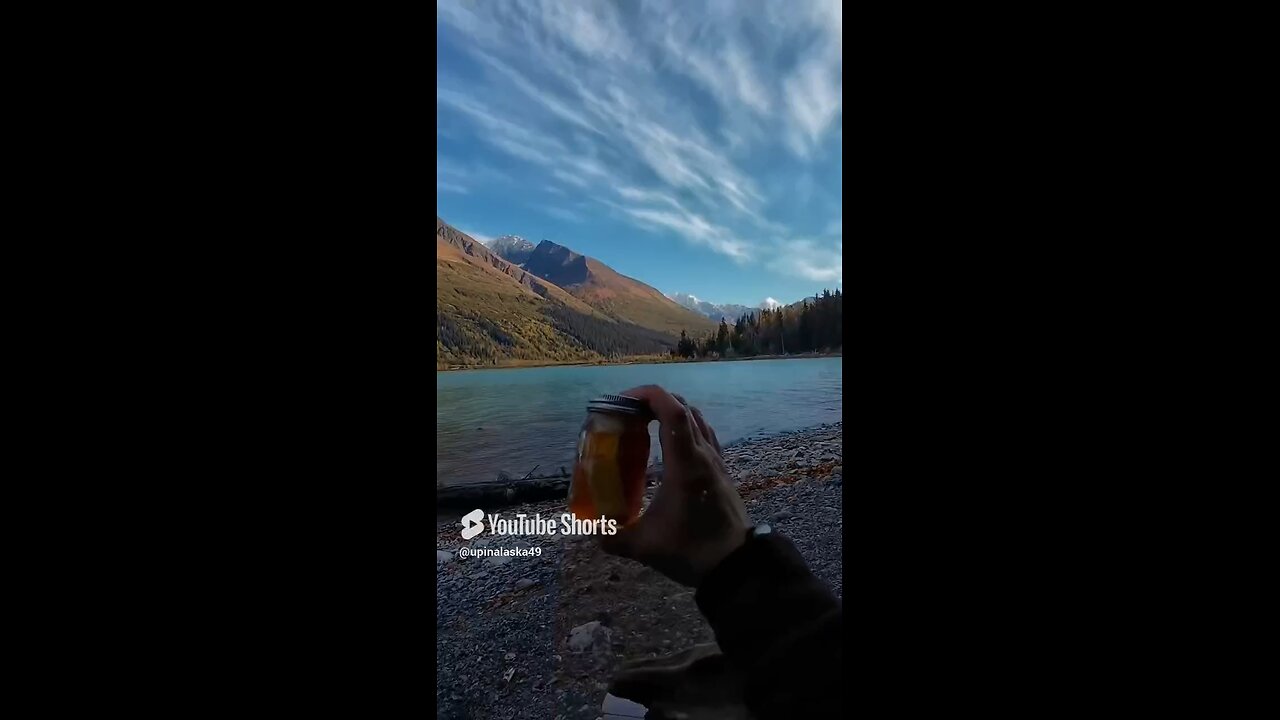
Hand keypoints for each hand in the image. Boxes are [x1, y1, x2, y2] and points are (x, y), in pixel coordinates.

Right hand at [602, 385, 749, 586]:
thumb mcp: (645, 547)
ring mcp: (716, 461)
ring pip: (696, 419)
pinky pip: (704, 434)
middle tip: (627, 412)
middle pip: (683, 407)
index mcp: (686, 464)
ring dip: (671, 412)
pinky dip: (685, 427)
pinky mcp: (721, 471)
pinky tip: (669, 446)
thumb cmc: (691, 551)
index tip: (623, 400)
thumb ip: (613, 537)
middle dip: (654, 401)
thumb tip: (592, 529)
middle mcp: (703, 455)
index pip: (673, 411)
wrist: (735, 565)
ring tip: (645, 424)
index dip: (648, 395)